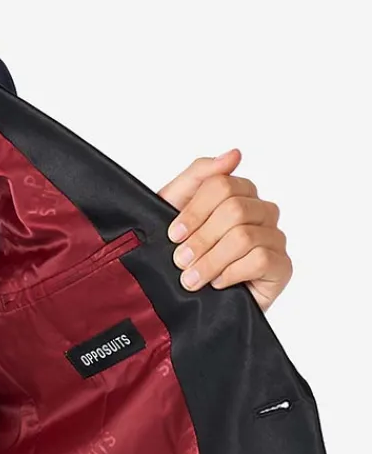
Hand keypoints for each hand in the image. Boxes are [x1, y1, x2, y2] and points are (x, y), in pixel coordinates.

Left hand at [156, 146, 291, 312]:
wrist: (187, 299)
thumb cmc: (181, 250)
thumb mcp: (174, 207)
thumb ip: (200, 175)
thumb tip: (234, 154)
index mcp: (238, 193)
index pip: (222, 185)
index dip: (194, 211)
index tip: (173, 234)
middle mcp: (260, 212)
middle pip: (234, 209)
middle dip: (201, 238)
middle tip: (181, 260)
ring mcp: (273, 238)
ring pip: (244, 236)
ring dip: (211, 260)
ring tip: (191, 278)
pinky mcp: (281, 266)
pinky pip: (260, 259)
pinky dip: (231, 273)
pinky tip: (218, 284)